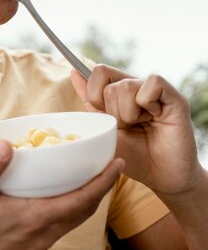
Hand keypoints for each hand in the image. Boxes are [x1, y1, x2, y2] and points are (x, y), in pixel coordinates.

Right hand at [0, 139, 122, 249]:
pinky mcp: (31, 249)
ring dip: (88, 201)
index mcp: (33, 218)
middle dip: (101, 189)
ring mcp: (38, 244)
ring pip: (74, 222)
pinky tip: (62, 198)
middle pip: (84, 212)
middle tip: (108, 166)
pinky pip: (62, 228)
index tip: (118, 164)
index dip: (103, 182)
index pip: (80, 200)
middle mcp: (42, 234)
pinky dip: (72, 210)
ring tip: (91, 180)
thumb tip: (7, 143)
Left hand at [71, 65, 202, 200]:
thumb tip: (74, 72)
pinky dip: (146, 103)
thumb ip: (90, 102)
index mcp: (120, 92)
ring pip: (126, 85)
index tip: (103, 114)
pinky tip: (155, 117)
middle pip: (110, 84)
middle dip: (113, 113)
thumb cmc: (133, 156)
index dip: (94, 93)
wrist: (160, 177)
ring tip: (141, 125)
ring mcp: (156, 91)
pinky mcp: (174, 97)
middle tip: (129, 127)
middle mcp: (138, 87)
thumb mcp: (103, 130)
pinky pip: (152, 83)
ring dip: (127, 113)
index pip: (99, 72)